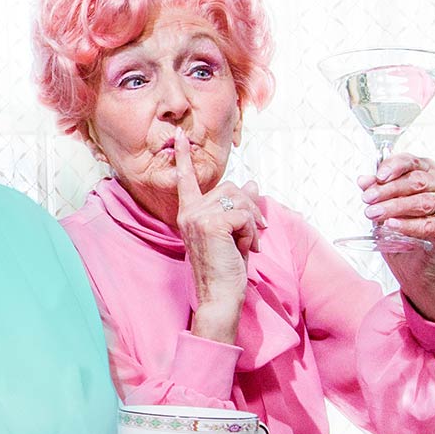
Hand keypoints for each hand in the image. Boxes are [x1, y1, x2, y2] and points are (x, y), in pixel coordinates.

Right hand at [174, 128, 264, 341]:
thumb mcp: (233, 234)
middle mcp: (189, 212)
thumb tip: (252, 182)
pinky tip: (245, 249)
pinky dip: (252, 232)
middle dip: (249, 209)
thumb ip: (238, 208)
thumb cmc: (226, 270)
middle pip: (230, 188)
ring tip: (246, 245)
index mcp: (189, 214)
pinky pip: (244, 214)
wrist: (220, 297)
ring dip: (252, 223)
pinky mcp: (212, 223)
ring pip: (239, 200)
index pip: (186, 180)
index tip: (179, 137)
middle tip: (255, 234)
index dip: (184, 157)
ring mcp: (198, 217)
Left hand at [359, 153, 434, 320]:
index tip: (377, 177)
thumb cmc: (404, 236)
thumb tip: (363, 180)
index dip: (393, 167)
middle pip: (416, 181)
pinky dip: (409, 225)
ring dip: (394, 207)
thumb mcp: (387, 211)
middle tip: (367, 200)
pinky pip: (430, 224)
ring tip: (373, 213)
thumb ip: (378, 194)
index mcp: (431, 173)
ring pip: (423, 201)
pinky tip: (392, 225)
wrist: (417, 268)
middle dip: (388, 190)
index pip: (412, 162)